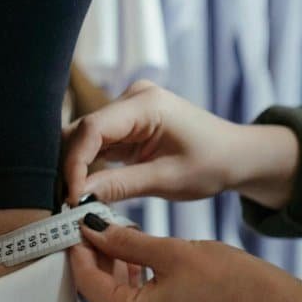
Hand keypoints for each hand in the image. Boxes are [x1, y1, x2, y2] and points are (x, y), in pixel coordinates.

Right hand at [59, 80, 299, 208]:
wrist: (236, 156)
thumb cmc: (212, 164)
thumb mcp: (167, 180)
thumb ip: (119, 185)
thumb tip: (77, 196)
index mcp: (146, 103)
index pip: (92, 129)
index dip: (74, 163)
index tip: (71, 197)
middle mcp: (131, 98)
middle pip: (81, 130)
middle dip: (69, 167)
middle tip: (66, 204)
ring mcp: (126, 109)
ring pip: (82, 138)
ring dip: (75, 168)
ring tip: (74, 201)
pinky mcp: (124, 124)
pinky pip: (95, 144)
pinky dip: (86, 167)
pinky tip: (84, 190)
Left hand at [67, 217, 301, 301]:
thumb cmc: (228, 279)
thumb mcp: (169, 252)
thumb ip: (124, 241)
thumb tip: (91, 227)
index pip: (89, 283)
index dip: (79, 251)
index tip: (74, 224)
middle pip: (100, 292)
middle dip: (96, 256)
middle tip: (93, 222)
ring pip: (118, 297)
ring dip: (115, 266)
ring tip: (115, 231)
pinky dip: (133, 280)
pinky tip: (135, 252)